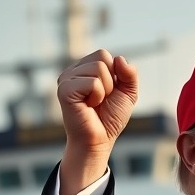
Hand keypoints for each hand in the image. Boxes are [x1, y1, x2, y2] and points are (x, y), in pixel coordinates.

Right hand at [56, 50, 137, 194]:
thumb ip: (130, 75)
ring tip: (94, 103)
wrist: (99, 140)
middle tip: (100, 100)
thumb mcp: (127, 94)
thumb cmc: (110, 118)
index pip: (104, 55)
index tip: (108, 93)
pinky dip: (97, 96)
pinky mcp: (64, 89)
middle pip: (102, 58)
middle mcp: (73, 71)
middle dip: (110, 82)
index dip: (114, 75)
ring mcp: (66, 79)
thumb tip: (120, 58)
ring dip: (104, 90)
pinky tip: (88, 106)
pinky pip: (93, 82)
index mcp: (84, 69)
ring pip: (98, 69)